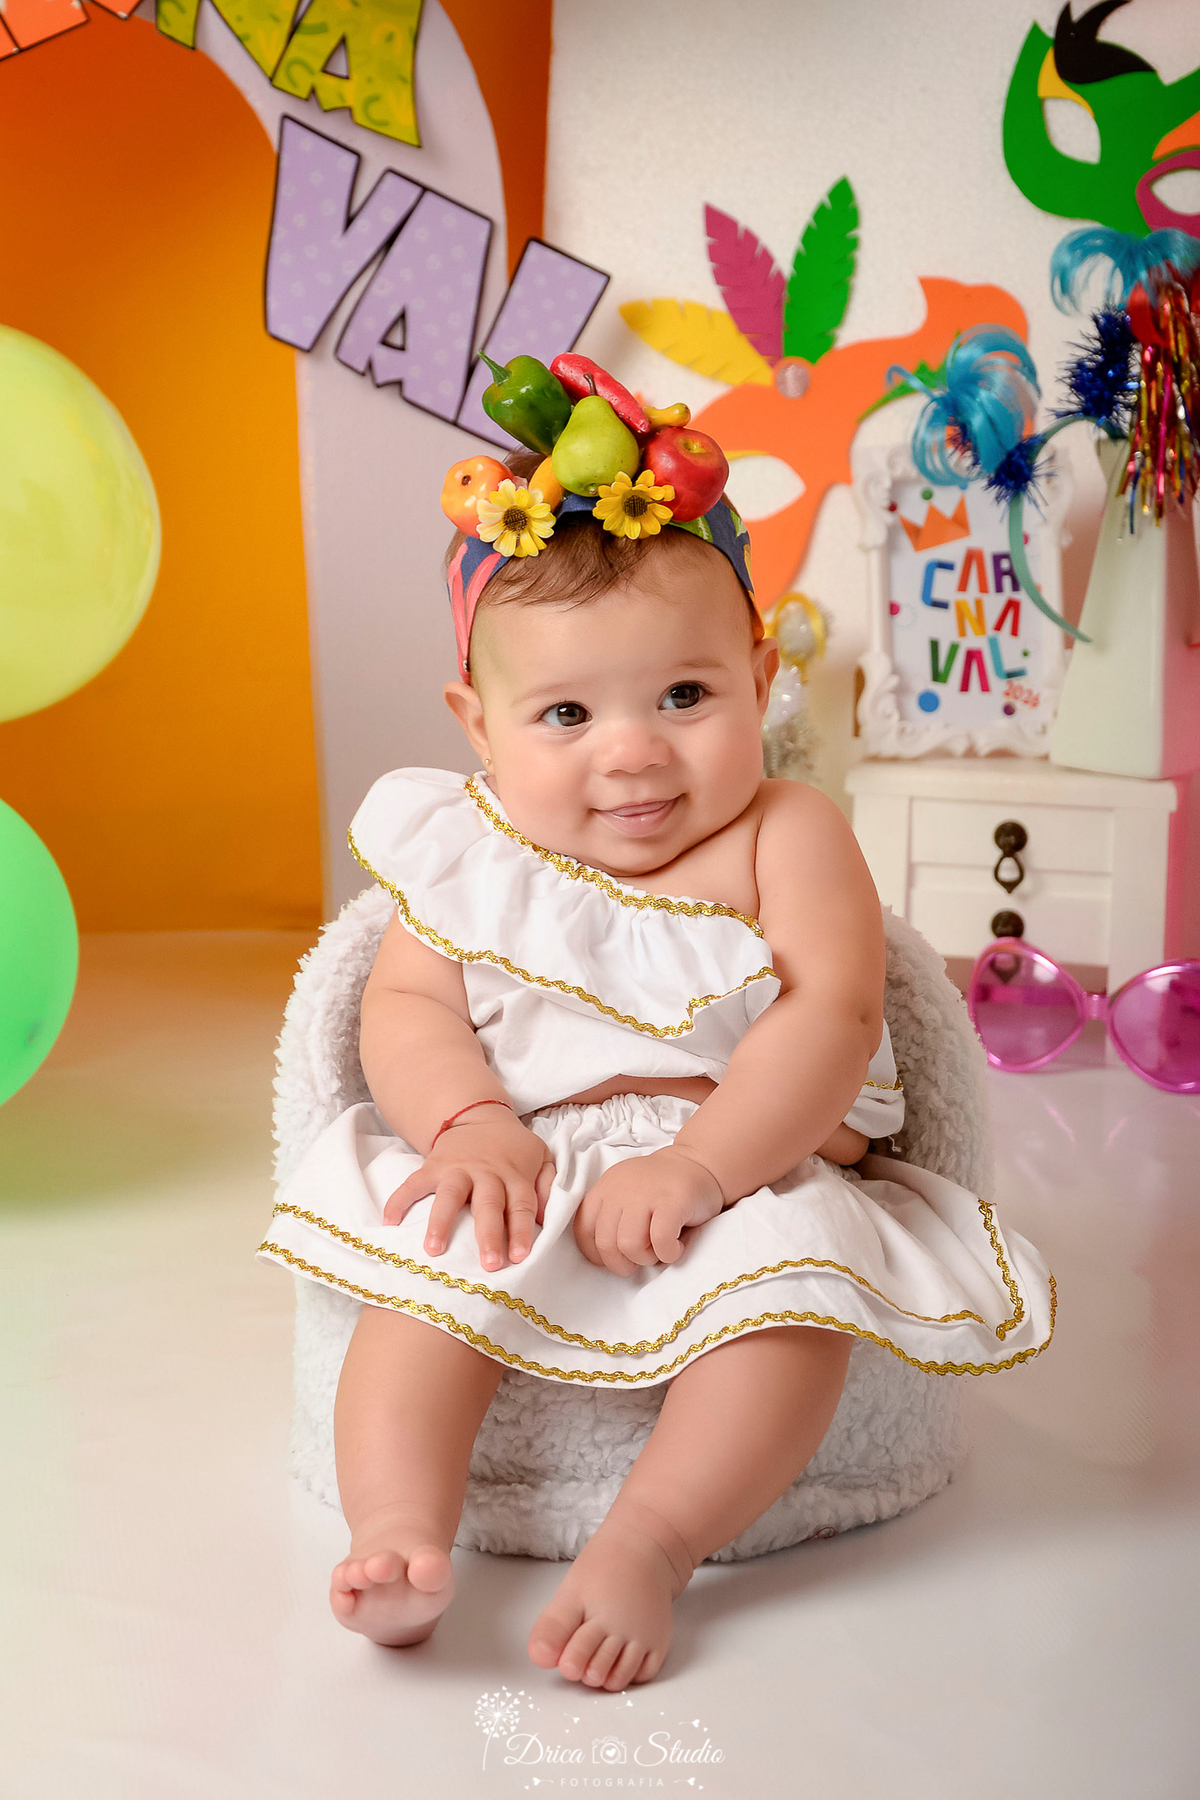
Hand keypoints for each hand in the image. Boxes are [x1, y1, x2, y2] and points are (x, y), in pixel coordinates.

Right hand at [383, 1113, 555, 1271]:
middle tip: (489, 1264)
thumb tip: (544, 1217)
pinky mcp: (433, 1166)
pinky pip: (414, 1184)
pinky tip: (390, 1222)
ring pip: (450, 1195)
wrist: (477, 1116)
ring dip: (441, 1222)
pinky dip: (399, 1201)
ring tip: (433, 1249)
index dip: (521, 1230)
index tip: (520, 1256)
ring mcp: (457, 1168)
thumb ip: (547, 1184)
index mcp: (514, 1174)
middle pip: (488, 1204)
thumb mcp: (541, 1157)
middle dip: (489, 1235)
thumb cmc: (512, 1148)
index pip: (521, 1204)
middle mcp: (486, 1172)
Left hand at [572, 1146, 724, 1275]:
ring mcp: (647, 1193)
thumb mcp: (625, 1194)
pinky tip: (676, 1247)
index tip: (619, 1257)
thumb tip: (604, 1259)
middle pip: (606, 1243)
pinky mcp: (673, 1201)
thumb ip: (610, 1218)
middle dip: (624, 1263)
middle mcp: (620, 1188)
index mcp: (605, 1188)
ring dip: (646, 1258)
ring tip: (660, 1250)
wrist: (699, 1162)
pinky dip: (668, 1253)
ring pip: (629, 1245)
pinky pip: (660, 1240)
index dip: (599, 1255)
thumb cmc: (661, 1190)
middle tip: (643, 1257)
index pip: (583, 1231)